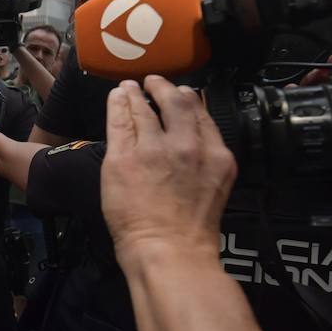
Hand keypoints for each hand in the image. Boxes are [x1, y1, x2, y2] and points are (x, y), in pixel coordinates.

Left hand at [101, 76, 236, 267]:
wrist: (170, 249)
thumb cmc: (191, 230)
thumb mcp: (214, 187)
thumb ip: (205, 160)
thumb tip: (194, 143)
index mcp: (215, 155)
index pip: (201, 115)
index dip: (189, 100)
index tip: (182, 94)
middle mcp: (187, 145)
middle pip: (174, 104)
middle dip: (164, 88)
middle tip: (154, 81)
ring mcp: (154, 149)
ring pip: (143, 110)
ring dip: (136, 94)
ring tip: (130, 87)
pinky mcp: (124, 157)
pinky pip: (119, 121)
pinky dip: (118, 104)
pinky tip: (117, 96)